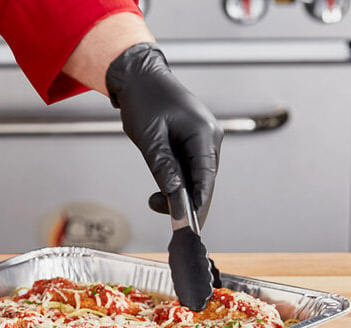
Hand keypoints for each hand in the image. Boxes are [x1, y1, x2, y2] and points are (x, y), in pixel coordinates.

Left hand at [106, 43, 222, 226]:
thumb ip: (163, 167)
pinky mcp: (195, 143)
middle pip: (205, 181)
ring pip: (198, 178)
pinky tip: (163, 191)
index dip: (198, 203)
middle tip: (170, 221)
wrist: (141, 78)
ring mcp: (204, 140)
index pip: (206, 178)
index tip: (190, 224)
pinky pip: (191, 170)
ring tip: (155, 201)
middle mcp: (209, 137)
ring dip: (180, 194)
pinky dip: (178, 183)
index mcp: (203, 133)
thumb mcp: (149, 137)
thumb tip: (173, 194)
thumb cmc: (144, 100)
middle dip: (188, 202)